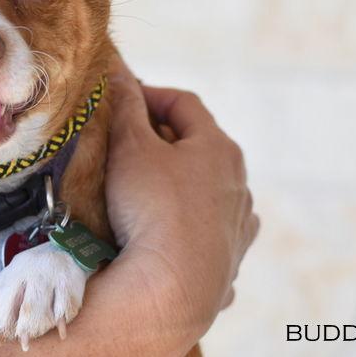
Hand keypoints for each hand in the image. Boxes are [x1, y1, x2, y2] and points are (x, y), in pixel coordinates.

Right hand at [104, 55, 258, 335]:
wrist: (173, 288)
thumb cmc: (152, 207)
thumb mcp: (130, 147)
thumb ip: (124, 105)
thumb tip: (117, 68)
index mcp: (219, 147)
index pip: (184, 103)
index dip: (149, 95)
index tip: (120, 101)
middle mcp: (238, 183)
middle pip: (198, 146)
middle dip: (161, 140)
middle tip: (125, 144)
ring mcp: (239, 224)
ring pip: (207, 190)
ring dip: (179, 183)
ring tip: (144, 191)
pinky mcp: (231, 259)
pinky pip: (209, 230)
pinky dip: (189, 223)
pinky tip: (167, 233)